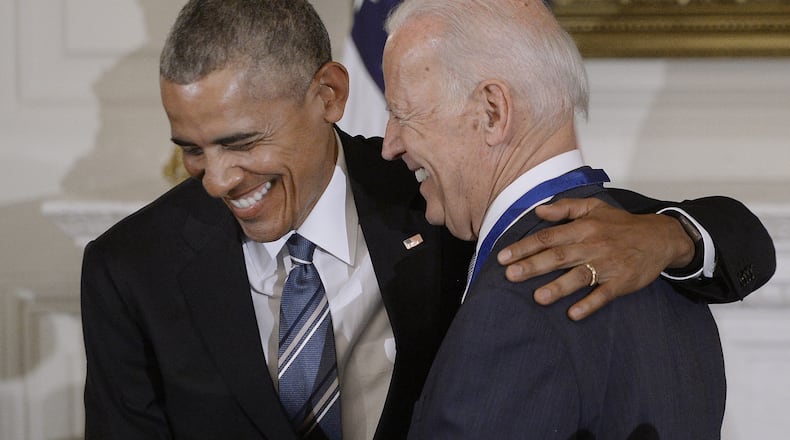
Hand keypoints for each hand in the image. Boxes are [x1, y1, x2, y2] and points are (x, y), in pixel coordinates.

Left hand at [497, 198, 694, 320]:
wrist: (660, 237)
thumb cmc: (621, 224)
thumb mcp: (594, 207)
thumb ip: (565, 208)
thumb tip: (538, 210)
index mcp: (583, 228)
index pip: (548, 237)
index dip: (525, 247)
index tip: (503, 257)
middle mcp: (592, 245)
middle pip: (558, 256)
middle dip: (533, 266)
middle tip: (510, 275)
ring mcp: (608, 265)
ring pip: (579, 276)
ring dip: (558, 287)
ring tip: (538, 297)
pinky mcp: (622, 282)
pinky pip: (604, 294)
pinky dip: (590, 304)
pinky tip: (574, 314)